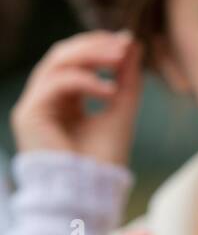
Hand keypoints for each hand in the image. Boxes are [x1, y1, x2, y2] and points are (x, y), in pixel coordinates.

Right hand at [10, 30, 143, 167]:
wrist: (89, 193)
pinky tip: (109, 91)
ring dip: (91, 55)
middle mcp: (45, 100)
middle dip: (95, 45)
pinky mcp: (28, 114)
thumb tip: (132, 41)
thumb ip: (127, 76)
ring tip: (120, 59)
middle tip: (123, 45)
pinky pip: (57, 83)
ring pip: (57, 62)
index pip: (74, 59)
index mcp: (63, 99)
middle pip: (63, 54)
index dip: (98, 45)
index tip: (127, 42)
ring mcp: (33, 106)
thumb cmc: (103, 159)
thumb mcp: (121, 108)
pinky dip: (85, 81)